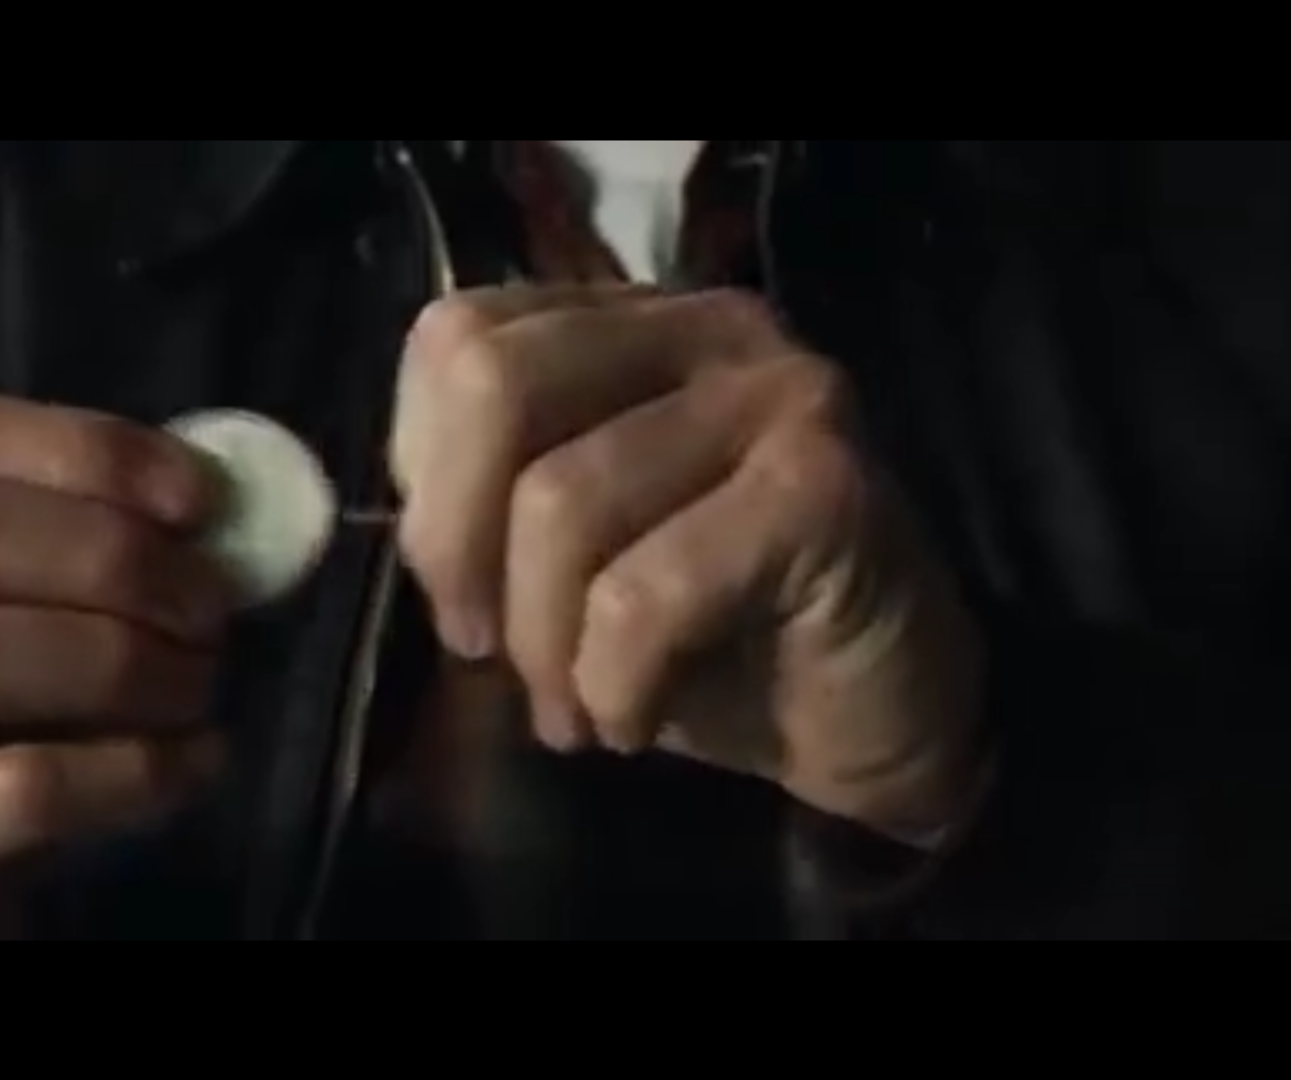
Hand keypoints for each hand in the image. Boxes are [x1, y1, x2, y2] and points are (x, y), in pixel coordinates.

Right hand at [0, 396, 233, 938]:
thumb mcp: (16, 612)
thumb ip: (88, 540)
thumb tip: (218, 502)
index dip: (92, 456)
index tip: (202, 500)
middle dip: (112, 560)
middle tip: (210, 611)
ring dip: (118, 662)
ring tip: (198, 686)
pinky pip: (13, 788)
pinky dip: (128, 769)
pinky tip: (192, 763)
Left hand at [390, 285, 984, 842]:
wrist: (872, 718)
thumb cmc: (709, 635)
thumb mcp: (565, 556)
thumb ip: (490, 498)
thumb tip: (417, 526)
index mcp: (626, 325)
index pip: (459, 338)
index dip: (425, 474)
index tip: (460, 583)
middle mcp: (704, 328)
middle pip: (497, 385)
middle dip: (457, 544)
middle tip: (482, 648)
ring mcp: (776, 394)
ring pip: (563, 503)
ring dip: (543, 647)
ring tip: (574, 712)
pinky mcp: (826, 487)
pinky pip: (647, 591)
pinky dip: (614, 683)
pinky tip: (635, 722)